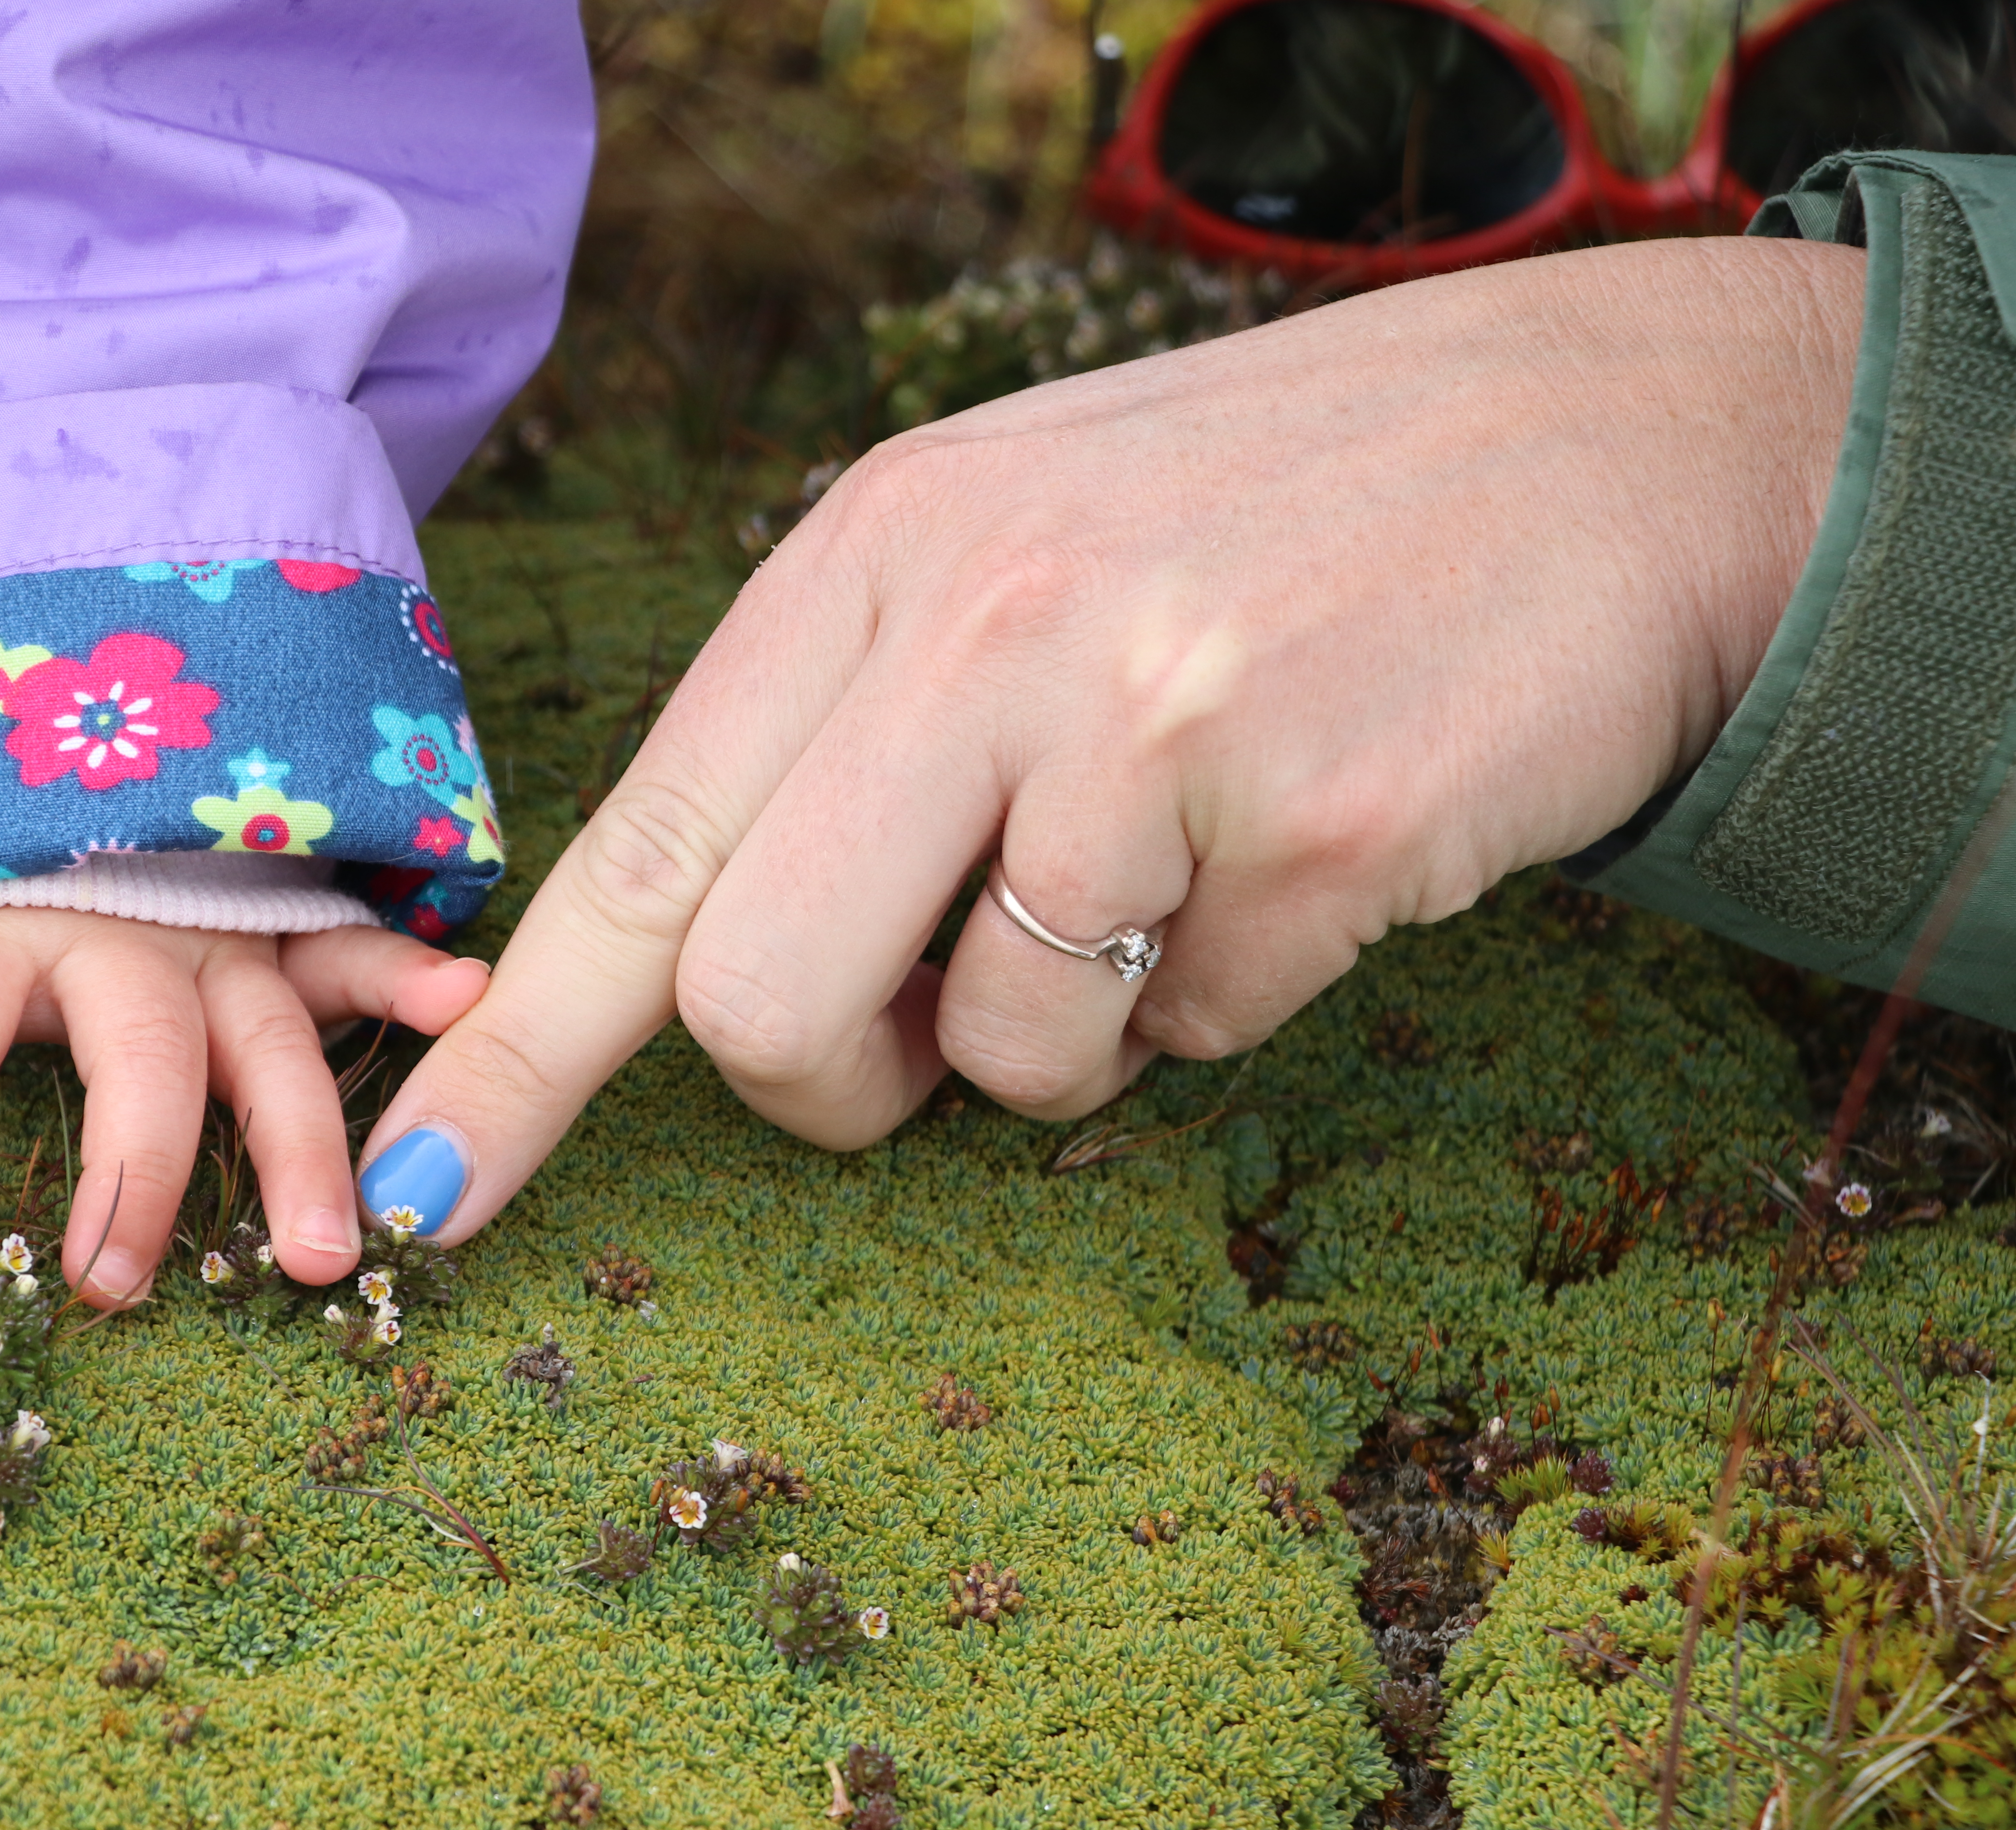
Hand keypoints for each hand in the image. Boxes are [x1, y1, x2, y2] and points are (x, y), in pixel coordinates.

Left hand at [0, 910, 490, 1304]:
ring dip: (304, 1136)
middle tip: (116, 1285)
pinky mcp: (277, 925)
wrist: (32, 726)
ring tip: (327, 1250)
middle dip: (132, 1170)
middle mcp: (106, 932)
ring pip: (263, 1036)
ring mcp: (207, 929)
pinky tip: (465, 1000)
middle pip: (131, 1056)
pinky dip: (407, 972)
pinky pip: (350, 947)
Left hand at [352, 236, 1867, 1242]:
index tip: (413, 1199)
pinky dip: (1234, 991)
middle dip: (833, 1080)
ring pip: (998, 1056)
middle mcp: (982, 628)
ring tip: (1175, 872)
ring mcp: (1149, 725)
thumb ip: (852, 749)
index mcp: (872, 560)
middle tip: (936, 1030)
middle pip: (755, 1002)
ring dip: (1069, 1035)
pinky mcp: (1317, 826)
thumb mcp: (1008, 561)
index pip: (635, 848)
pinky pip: (1199, 1035)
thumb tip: (737, 992)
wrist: (1602, 444)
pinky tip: (1308, 843)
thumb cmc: (1258, 532)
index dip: (515, 1056)